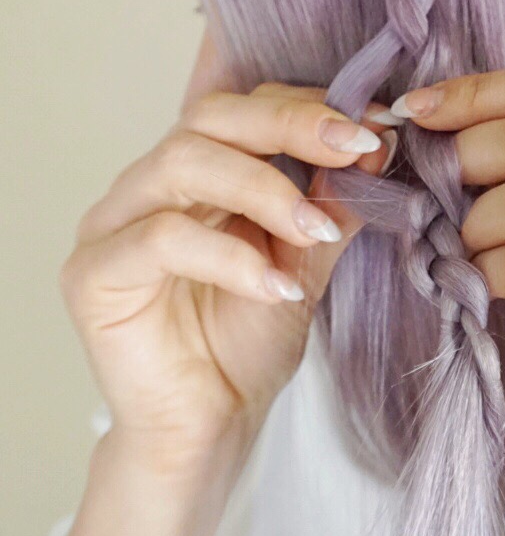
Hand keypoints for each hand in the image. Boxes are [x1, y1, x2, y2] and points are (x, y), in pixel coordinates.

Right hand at [60, 29, 395, 486]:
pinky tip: (275, 289)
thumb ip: (329, 204)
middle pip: (208, 118)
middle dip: (290, 125)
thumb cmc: (246, 345)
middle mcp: (147, 185)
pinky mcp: (93, 275)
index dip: (309, 108)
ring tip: (315, 231)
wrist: (210, 428)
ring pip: (182, 163)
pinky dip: (229, 256)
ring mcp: (112, 224)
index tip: (375, 132)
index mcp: (195, 172)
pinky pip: (160, 239)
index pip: (245, 107)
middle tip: (356, 149)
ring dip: (264, 190)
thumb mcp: (304, 262)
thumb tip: (379, 147)